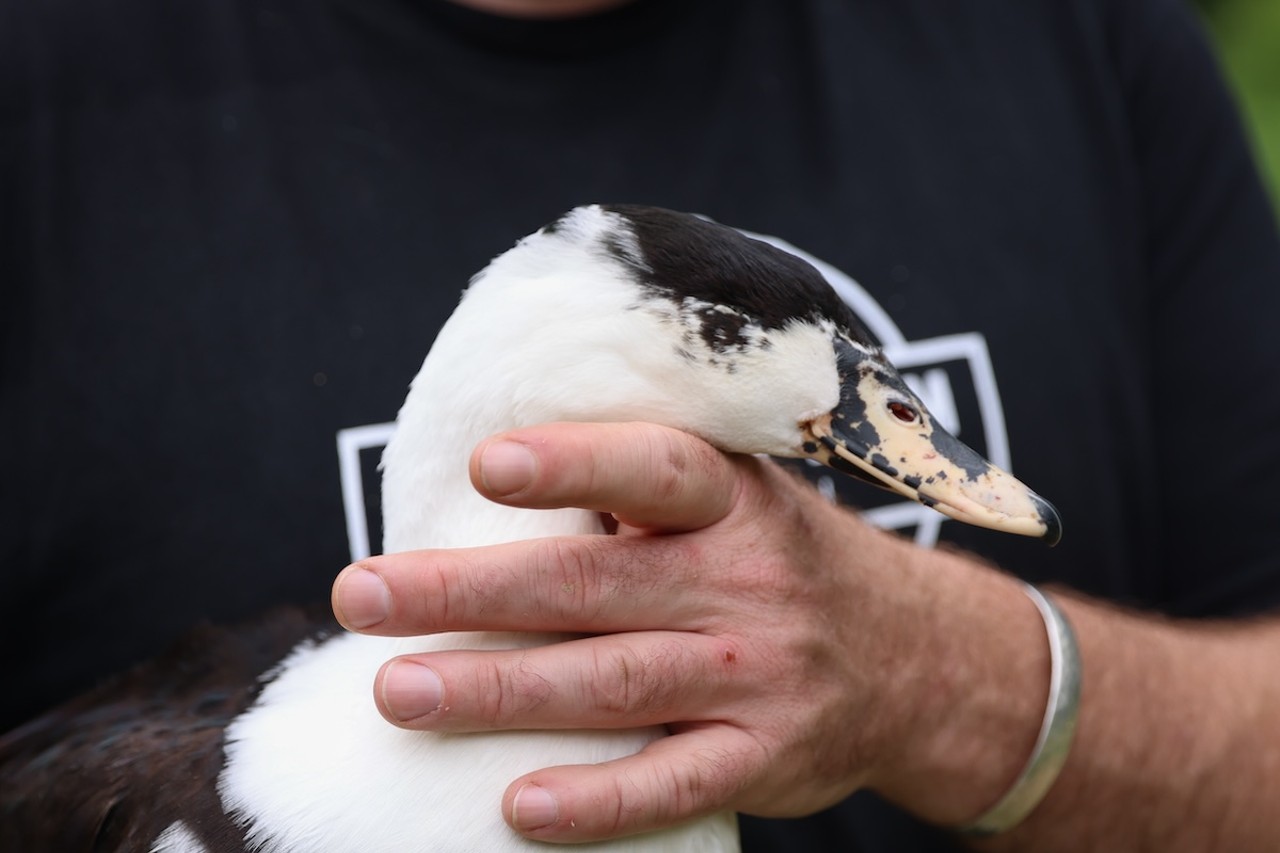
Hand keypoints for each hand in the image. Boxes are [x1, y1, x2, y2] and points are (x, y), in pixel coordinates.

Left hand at [331, 422, 1047, 841]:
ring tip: (397, 692)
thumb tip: (486, 473)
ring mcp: (757, 675)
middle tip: (363, 594)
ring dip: (501, 692)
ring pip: (616, 682)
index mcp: (731, 499)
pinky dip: (597, 799)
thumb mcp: (735, 497)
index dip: (573, 464)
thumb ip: (635, 487)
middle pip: (594, 583)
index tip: (483, 465)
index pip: (653, 468)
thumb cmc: (779, 559)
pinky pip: (673, 782)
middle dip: (471, 591)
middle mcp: (744, 581)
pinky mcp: (762, 755)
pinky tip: (517, 804)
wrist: (915, 656)